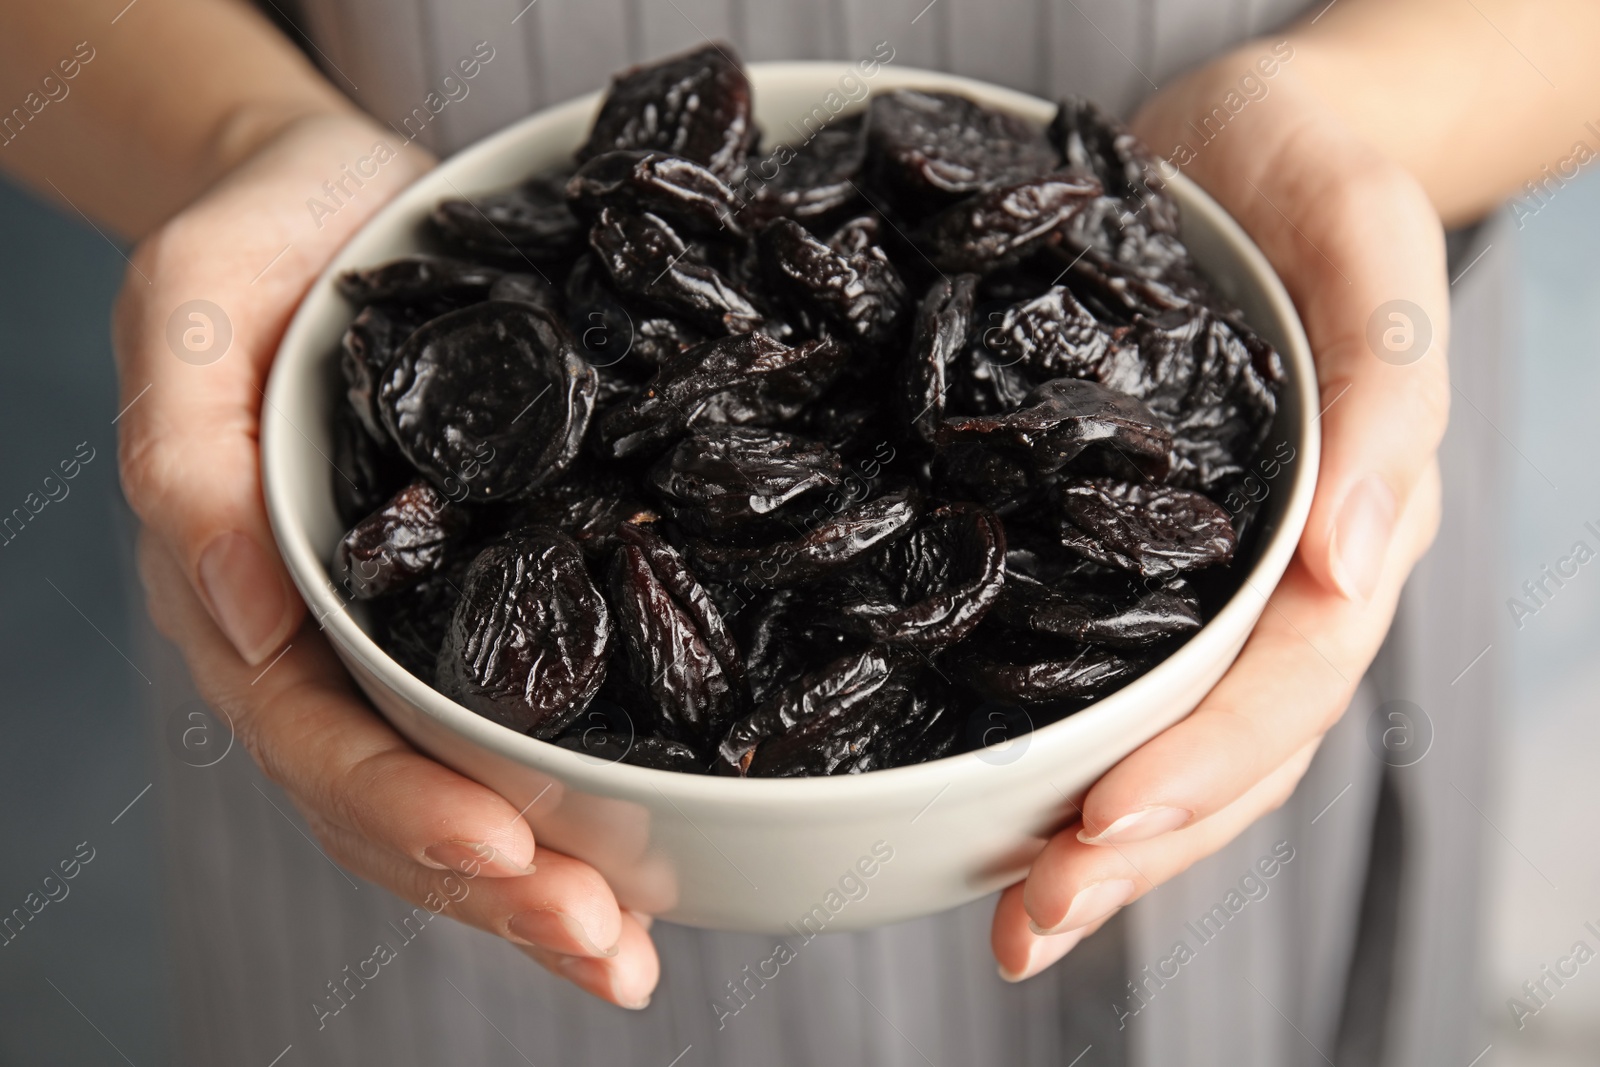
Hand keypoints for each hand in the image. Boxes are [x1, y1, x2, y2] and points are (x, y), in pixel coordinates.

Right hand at [116, 113, 657, 1007]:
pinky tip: (656, 861)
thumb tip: (242, 611)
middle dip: (501, 890)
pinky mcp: (490, 612)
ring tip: (630, 955)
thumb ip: (188, 452)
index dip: (405, 809)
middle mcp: (334, 652)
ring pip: (468, 798)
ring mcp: (410, 646)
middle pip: (402, 807)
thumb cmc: (257, 251)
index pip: (319, 742)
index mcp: (251, 604)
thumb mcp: (192, 310)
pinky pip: (529, 729)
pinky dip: (584, 804)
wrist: (341, 204)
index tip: (506, 849)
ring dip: (548, 888)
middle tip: (604, 948)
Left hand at [992, 47, 1449, 978]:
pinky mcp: (1121, 553)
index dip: (1201, 765)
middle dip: (1133, 849)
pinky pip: (1103, 672)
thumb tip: (1362, 568)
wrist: (1244, 137)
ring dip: (1095, 841)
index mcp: (1345, 529)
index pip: (1284, 682)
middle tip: (1031, 924)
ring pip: (1168, 741)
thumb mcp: (1364, 242)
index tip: (1100, 825)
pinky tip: (990, 805)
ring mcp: (1202, 579)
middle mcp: (1277, 579)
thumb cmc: (1317, 173)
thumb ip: (1382, 399)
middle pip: (1227, 751)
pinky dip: (1059, 749)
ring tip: (1012, 916)